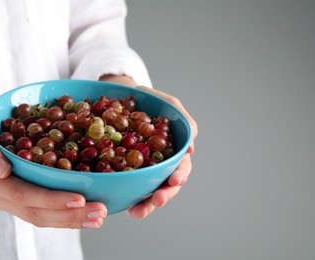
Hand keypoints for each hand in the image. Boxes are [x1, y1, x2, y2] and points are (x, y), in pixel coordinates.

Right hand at [0, 103, 106, 227]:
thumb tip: (2, 168)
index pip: (23, 195)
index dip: (52, 199)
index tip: (80, 198)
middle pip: (36, 212)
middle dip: (70, 215)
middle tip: (99, 213)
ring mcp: (4, 198)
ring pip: (39, 216)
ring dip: (70, 219)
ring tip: (97, 218)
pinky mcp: (13, 195)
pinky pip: (38, 209)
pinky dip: (61, 213)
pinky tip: (81, 211)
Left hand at [127, 86, 197, 217]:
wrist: (124, 96)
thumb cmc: (151, 100)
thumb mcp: (169, 104)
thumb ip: (184, 120)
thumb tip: (192, 148)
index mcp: (174, 150)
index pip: (181, 167)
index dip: (179, 175)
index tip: (174, 181)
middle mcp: (161, 162)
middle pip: (166, 184)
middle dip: (163, 195)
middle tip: (156, 202)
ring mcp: (143, 167)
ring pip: (147, 189)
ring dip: (145, 203)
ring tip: (137, 212)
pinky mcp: (125, 167)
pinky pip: (127, 182)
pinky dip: (126, 194)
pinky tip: (122, 204)